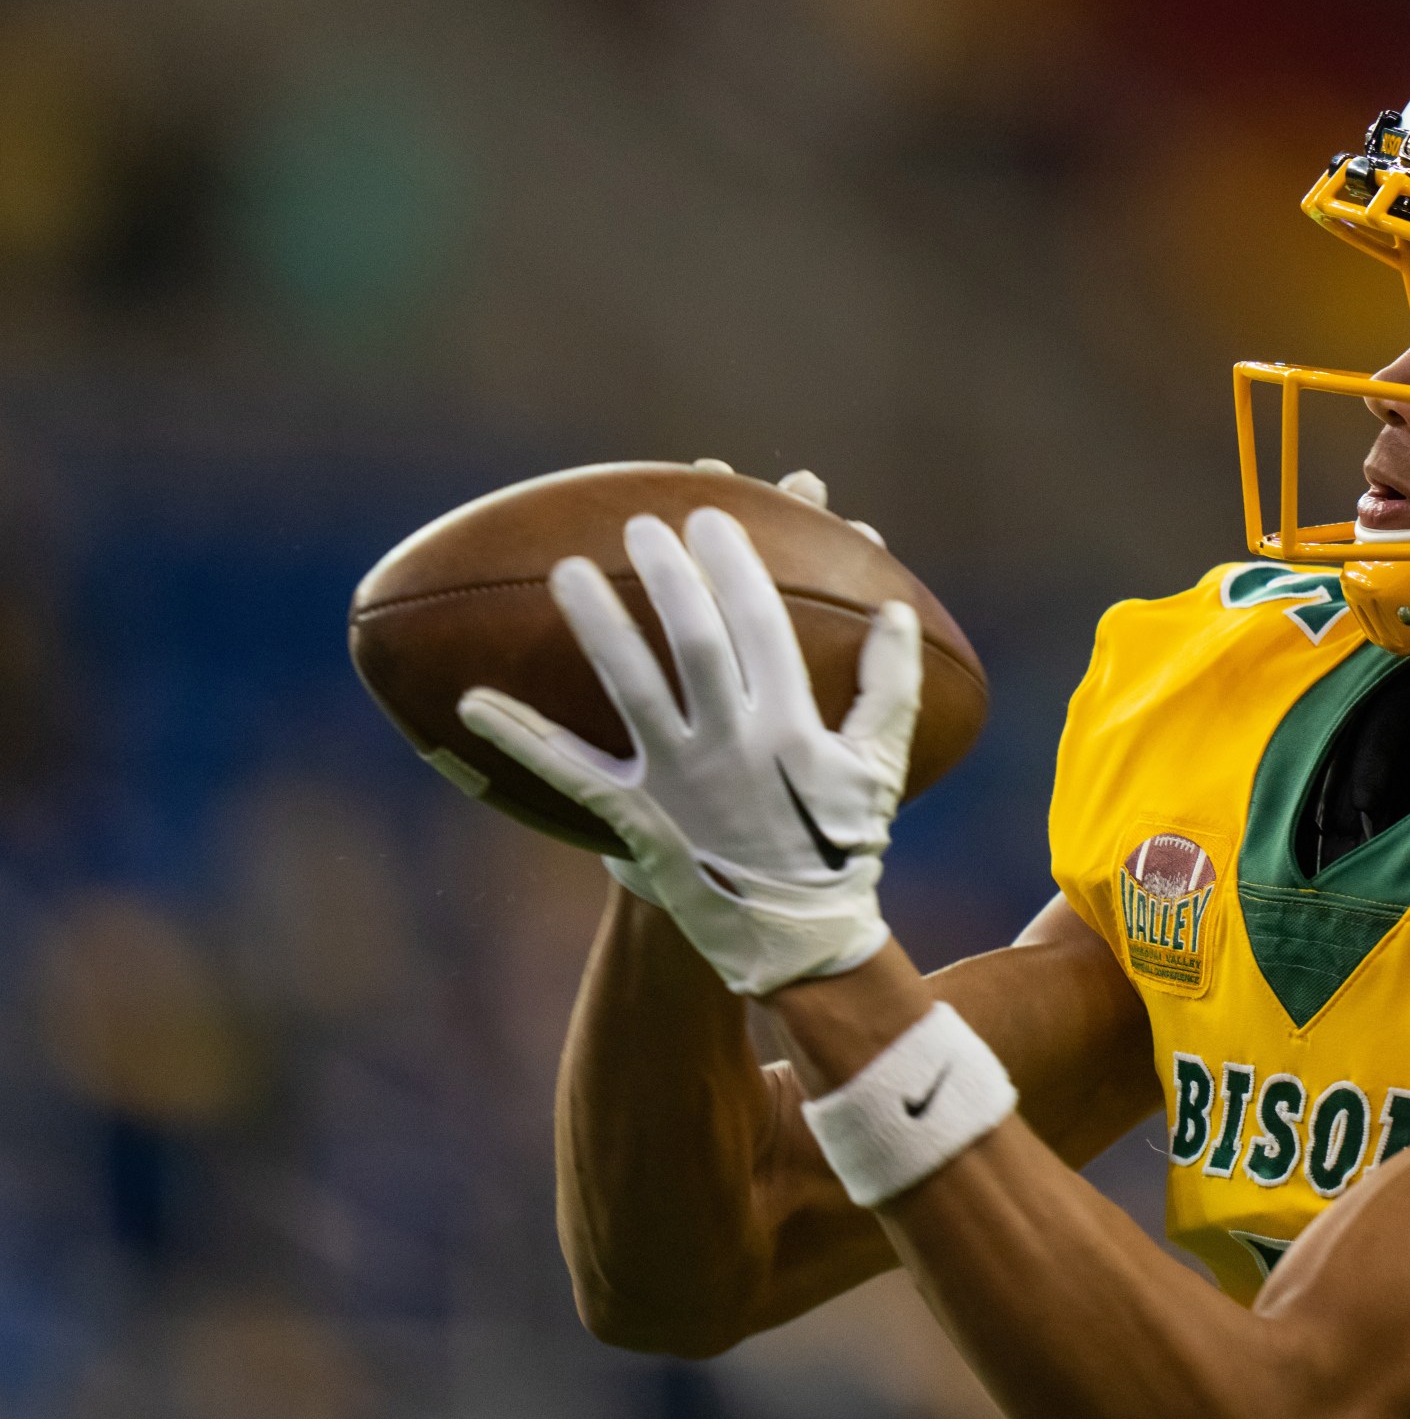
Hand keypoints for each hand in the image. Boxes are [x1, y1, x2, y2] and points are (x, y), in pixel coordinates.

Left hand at [458, 503, 921, 992]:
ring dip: (599, 626)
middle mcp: (733, 746)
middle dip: (669, 576)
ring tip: (569, 571)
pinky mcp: (636, 818)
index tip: (713, 516)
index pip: (762, 625)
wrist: (798, 935)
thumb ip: (891, 685)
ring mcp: (679, 782)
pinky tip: (471, 702)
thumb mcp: (882, 764)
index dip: (736, 566)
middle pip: (695, 643)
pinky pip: (570, 774)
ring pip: (630, 689)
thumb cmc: (844, 842)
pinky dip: (519, 737)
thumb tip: (896, 610)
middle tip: (642, 524)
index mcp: (793, 726)